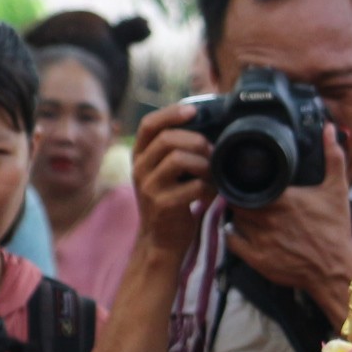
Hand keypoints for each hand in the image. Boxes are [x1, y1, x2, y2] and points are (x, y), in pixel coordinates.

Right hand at [130, 103, 215, 253]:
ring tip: (212, 173)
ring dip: (204, 163)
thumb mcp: (165, 172)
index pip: (149, 124)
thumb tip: (207, 124)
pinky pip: (193, 186)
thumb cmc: (171, 200)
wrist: (161, 241)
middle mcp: (139, 169)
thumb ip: (176, 150)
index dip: (171, 113)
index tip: (193, 110)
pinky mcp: (163, 205)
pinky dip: (208, 187)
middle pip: (168, 139)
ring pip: (179, 159)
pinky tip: (211, 193)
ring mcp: (149, 188)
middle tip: (211, 152)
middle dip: (196, 141)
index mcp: (139, 156)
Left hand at [223, 126, 351, 315]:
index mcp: (283, 197)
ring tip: (245, 214)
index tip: (246, 180)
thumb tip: (331, 129)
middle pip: (239, 201)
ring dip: (237, 217)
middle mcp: (268, 217)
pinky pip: (232, 242)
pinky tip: (240, 233)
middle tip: (245, 198)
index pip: (248, 183)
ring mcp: (260, 239)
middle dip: (240, 199)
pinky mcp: (257, 259)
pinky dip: (233, 236)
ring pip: (234, 220)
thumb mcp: (337, 189)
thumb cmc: (336, 229)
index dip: (244, 181)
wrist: (336, 269)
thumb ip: (333, 157)